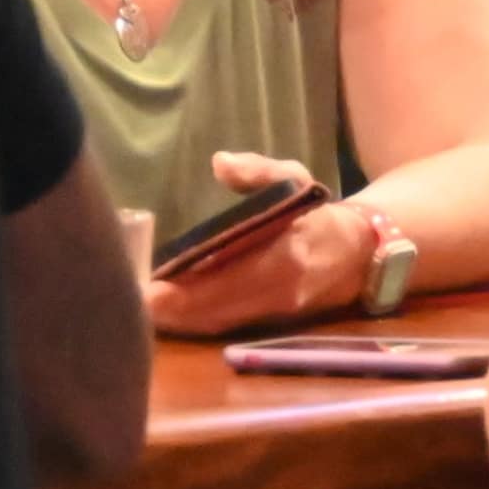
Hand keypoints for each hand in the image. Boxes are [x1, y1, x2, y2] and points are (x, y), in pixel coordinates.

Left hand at [147, 153, 371, 339]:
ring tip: (139, 311)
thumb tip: (220, 163)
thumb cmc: (317, 214)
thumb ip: (259, 171)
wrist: (360, 255)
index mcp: (283, 257)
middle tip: (128, 303)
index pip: (225, 279)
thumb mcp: (296, 179)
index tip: (146, 288)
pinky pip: (225, 325)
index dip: (184, 291)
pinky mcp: (270, 324)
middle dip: (170, 311)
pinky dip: (194, 322)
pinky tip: (167, 315)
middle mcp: (278, 292)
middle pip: (213, 310)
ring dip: (178, 321)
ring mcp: (275, 313)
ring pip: (217, 323)